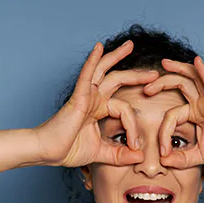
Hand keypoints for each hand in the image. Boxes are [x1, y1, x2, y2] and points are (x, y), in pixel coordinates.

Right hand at [35, 41, 159, 167]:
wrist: (48, 152)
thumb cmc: (68, 150)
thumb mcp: (101, 153)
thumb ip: (120, 155)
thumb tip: (140, 157)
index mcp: (99, 110)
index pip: (124, 108)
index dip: (133, 126)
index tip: (136, 145)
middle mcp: (93, 99)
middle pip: (117, 80)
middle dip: (137, 76)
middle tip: (155, 73)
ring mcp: (85, 96)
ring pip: (104, 71)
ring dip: (117, 57)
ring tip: (130, 45)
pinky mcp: (78, 97)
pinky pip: (87, 75)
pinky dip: (93, 60)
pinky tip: (99, 47)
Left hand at [142, 57, 203, 169]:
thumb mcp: (196, 157)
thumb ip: (180, 159)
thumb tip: (163, 161)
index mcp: (194, 114)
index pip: (171, 115)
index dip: (163, 132)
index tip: (162, 151)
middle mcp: (201, 104)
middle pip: (179, 85)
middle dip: (161, 83)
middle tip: (145, 88)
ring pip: (192, 79)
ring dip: (178, 69)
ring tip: (164, 63)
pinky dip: (203, 73)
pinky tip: (196, 61)